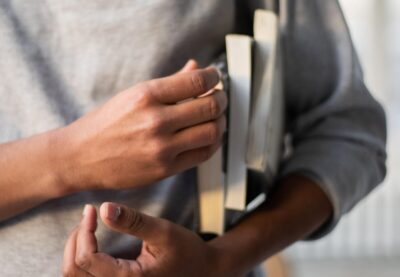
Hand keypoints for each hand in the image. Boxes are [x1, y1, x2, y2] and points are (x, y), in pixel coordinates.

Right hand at [58, 60, 226, 190]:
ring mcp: (161, 148)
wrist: (81, 157)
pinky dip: (213, 142)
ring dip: (221, 121)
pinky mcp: (165, 169)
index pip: (197, 81)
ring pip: (212, 131)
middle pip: (210, 107)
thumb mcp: (134, 94)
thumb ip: (170, 82)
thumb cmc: (105, 123)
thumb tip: (197, 68)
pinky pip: (203, 154)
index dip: (214, 77)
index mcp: (146, 95)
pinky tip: (207, 135)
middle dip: (221, 99)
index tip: (215, 78)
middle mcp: (156, 121)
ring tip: (215, 117)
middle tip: (218, 97)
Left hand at [63, 203, 237, 276]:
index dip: (84, 231)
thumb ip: (134, 221)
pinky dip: (82, 259)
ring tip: (87, 227)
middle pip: (74, 272)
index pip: (87, 260)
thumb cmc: (186, 252)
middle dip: (75, 240)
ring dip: (76, 249)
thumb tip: (104, 208)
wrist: (201, 270)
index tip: (91, 209)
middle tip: (87, 217)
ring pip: (76, 276)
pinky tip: (91, 241)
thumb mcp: (164, 232)